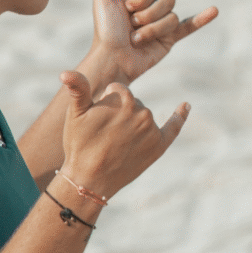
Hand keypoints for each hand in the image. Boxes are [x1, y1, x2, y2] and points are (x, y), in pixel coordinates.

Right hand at [59, 70, 189, 197]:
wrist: (90, 180)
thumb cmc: (80, 144)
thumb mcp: (75, 115)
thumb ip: (78, 88)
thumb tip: (65, 72)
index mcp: (124, 100)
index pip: (118, 91)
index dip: (104, 103)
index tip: (96, 119)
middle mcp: (143, 113)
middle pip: (132, 103)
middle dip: (119, 113)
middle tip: (105, 134)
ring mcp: (153, 130)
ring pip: (144, 116)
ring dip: (133, 123)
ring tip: (116, 143)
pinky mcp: (159, 146)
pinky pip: (174, 127)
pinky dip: (180, 115)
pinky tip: (185, 105)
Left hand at [83, 0, 217, 83]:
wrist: (114, 61)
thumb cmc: (106, 32)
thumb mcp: (103, 0)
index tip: (127, 9)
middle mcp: (150, 6)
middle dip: (149, 14)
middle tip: (132, 26)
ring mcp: (161, 22)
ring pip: (172, 17)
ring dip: (153, 29)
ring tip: (137, 39)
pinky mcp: (170, 38)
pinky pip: (189, 26)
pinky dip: (202, 19)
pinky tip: (214, 11)